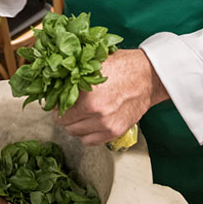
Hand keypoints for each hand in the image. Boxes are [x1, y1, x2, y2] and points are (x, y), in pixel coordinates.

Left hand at [54, 49, 168, 144]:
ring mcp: (106, 124)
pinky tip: (89, 121)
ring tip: (79, 112)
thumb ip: (74, 73)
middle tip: (66, 105)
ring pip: (74, 132)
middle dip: (62, 113)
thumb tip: (54, 79)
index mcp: (88, 94)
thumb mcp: (95, 63)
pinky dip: (86, 133)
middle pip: (63, 122)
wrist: (148, 76)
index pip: (57, 107)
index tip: (56, 99)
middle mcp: (96, 112)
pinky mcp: (114, 131)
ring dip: (73, 123)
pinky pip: (89, 141)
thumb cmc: (123, 66)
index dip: (54, 102)